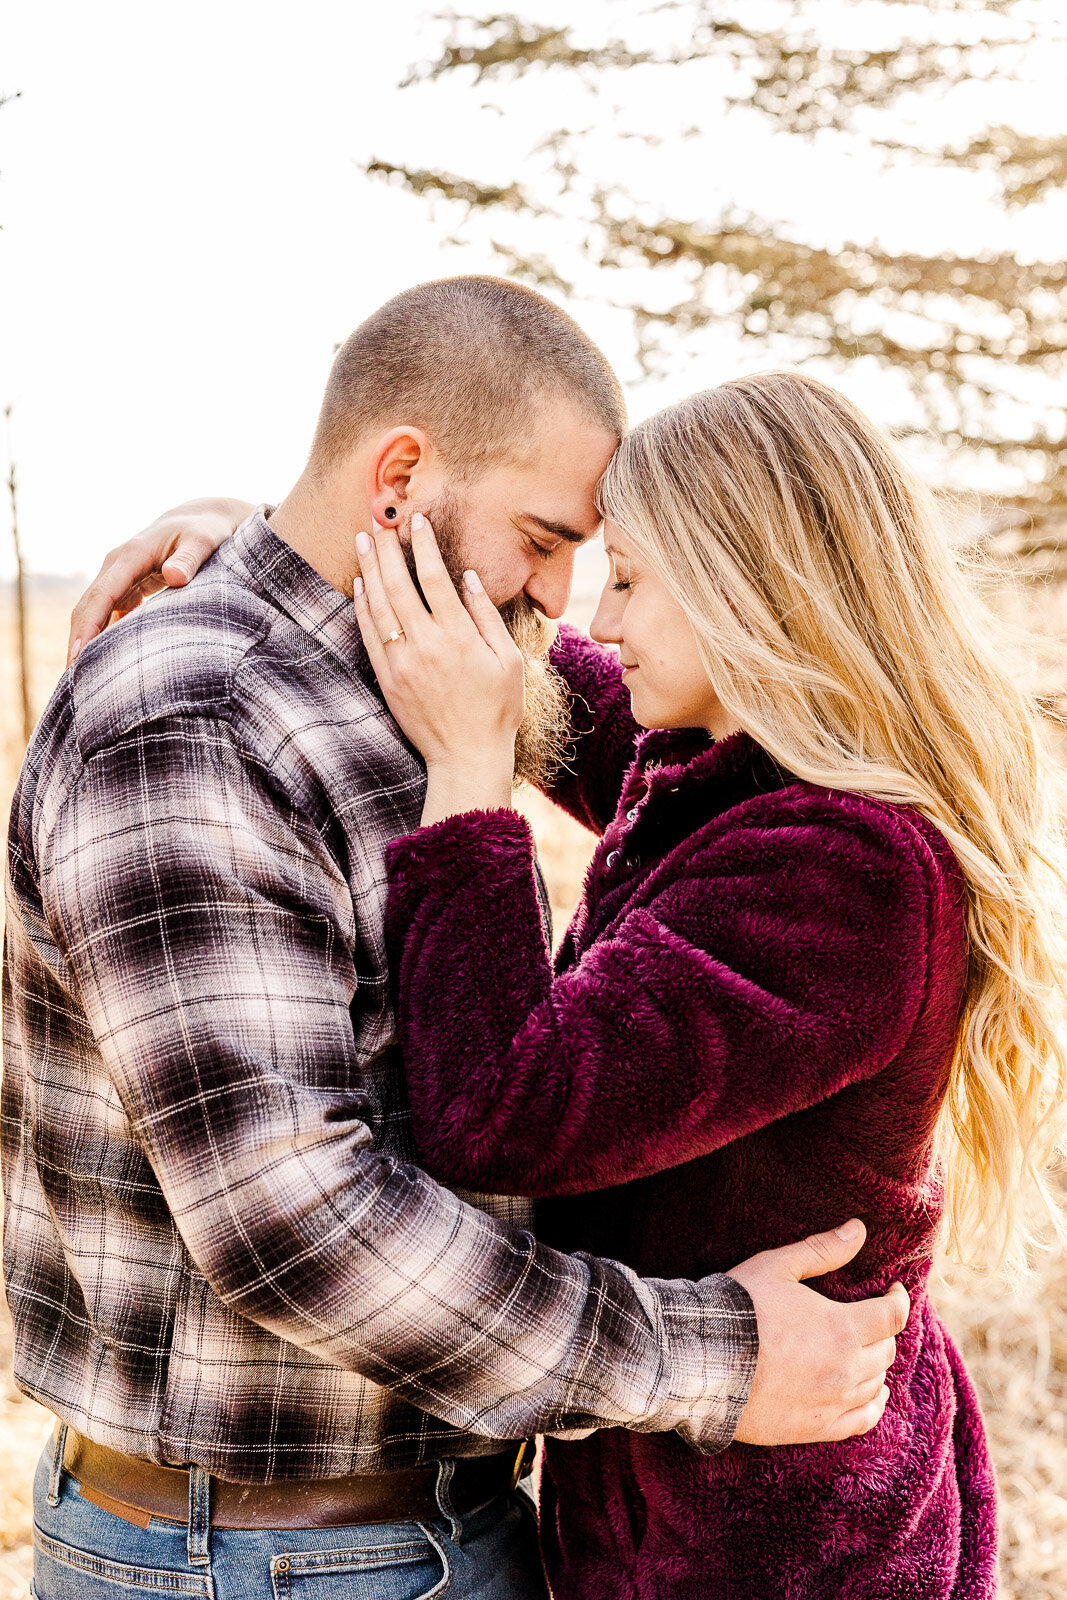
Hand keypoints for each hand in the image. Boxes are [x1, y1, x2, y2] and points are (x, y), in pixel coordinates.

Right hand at [67, 496, 252, 663]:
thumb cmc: (207, 531)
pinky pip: (108, 614)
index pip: (101, 595)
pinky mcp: (128, 586)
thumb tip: (174, 576)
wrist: (204, 519)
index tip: (78, 655)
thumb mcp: (204, 541)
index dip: (88, 626)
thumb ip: (190, 559)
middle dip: (78, 641)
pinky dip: (103, 636)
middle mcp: (117, 565)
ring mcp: (120, 576)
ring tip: (83, 680)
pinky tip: (103, 663)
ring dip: (86, 641)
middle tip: (73, 680)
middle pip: (88, 607)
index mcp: (130, 556)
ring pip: (94, 612)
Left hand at [353, 514, 524, 820]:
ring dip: (369, 569)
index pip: (435, 578)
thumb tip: (468, 578)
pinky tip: (360, 585)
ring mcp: (401, 662)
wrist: (465, 757)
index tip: (417, 520)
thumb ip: (486, 616)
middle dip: (387, 548)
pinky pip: (368, 634)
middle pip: (398, 584)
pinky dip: (362, 606)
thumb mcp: (507, 661)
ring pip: (378, 605)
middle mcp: (425, 645)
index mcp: (458, 637)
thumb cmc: (496, 710)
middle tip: (377, 520)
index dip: (423, 545)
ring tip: (363, 540)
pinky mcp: (387, 678)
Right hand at [728, 1218, 908, 1444]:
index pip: (892, 1315)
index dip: (898, 1299)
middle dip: (882, 1330)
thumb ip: (823, 1250)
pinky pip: (862, 1420)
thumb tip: (858, 1229)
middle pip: (886, 1349)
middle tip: (869, 1318)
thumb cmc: (740, 1308)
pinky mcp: (817, 1427)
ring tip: (865, 1350)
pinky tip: (873, 1394)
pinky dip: (874, 1405)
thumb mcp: (778, 1266)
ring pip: (876, 1383)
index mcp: (843, 1327)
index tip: (893, 1290)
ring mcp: (834, 1401)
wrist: (704, 1361)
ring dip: (875, 1363)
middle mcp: (847, 1368)